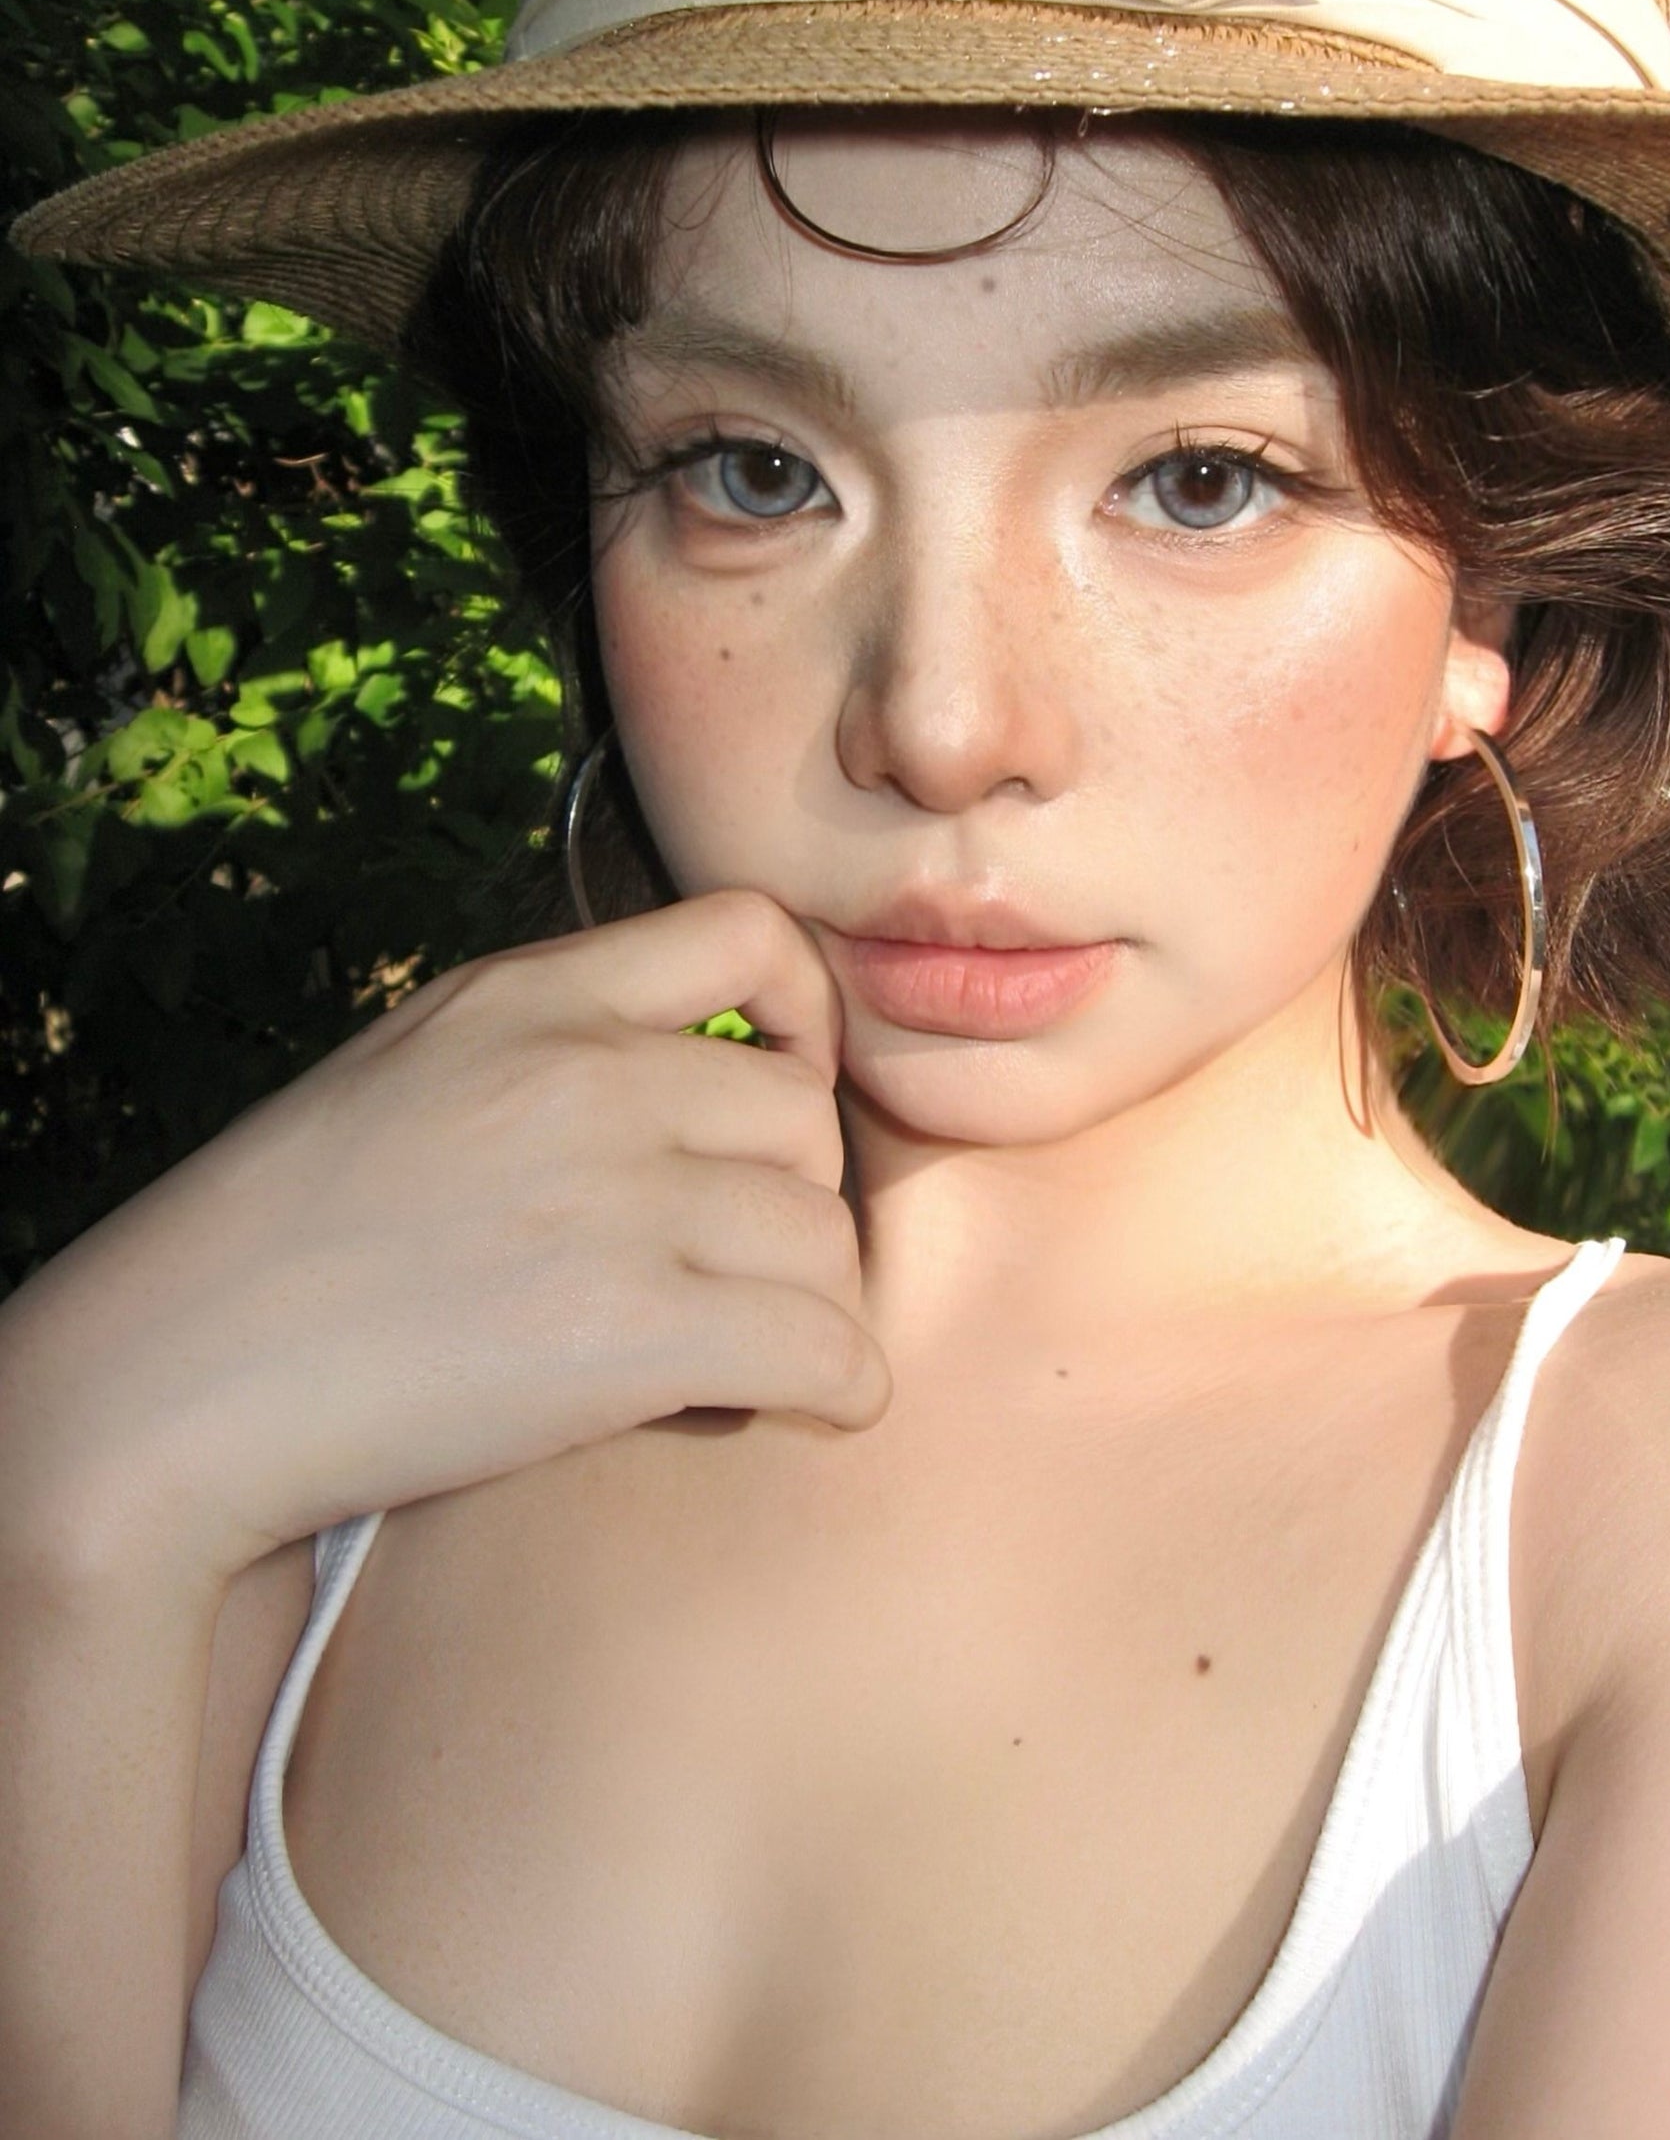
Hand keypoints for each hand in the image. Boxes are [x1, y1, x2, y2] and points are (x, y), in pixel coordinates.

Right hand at [0, 890, 888, 1587]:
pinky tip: (797, 1403)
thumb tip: (697, 1079)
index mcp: (525, 996)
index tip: (781, 1088)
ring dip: (807, 1306)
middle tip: (726, 1273)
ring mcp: (613, 1199)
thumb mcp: (412, 1072)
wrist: (167, 1387)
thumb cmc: (281, 1246)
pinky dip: (835, 1387)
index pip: (752, 931)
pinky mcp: (628, 1332)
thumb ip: (549, 1047)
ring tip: (729, 1353)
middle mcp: (584, 1074)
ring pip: (825, 1241)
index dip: (806, 1015)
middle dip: (788, 1202)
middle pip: (805, 1118)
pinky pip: (828, 1348)